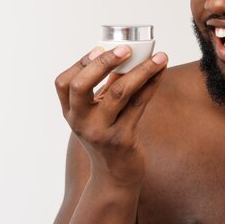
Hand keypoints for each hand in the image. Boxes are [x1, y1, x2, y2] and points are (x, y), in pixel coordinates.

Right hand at [54, 46, 167, 186]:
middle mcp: (80, 122)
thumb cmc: (108, 136)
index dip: (81, 63)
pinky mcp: (122, 139)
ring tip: (159, 57)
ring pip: (119, 94)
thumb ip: (105, 88)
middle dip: (103, 63)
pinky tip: (161, 73)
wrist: (116, 175)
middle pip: (81, 86)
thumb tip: (125, 56)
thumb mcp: (98, 114)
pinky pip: (139, 105)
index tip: (100, 48)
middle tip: (126, 49)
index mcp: (70, 113)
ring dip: (141, 71)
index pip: (64, 83)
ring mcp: (100, 131)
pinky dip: (152, 85)